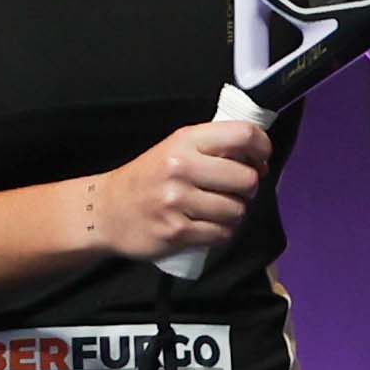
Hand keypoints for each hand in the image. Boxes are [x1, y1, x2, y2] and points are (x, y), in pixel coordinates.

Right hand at [92, 117, 273, 261]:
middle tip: (235, 190)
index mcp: (185, 141)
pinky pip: (222, 234)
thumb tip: (258, 158)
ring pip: (237, 210)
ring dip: (234, 214)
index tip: (260, 160)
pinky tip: (207, 226)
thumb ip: (212, 146)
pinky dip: (221, 233)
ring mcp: (178, 201)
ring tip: (216, 210)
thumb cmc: (148, 178)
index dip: (262, 149)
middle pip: (247, 179)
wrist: (106, 210)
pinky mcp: (177, 231)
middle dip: (248, 188)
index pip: (243, 135)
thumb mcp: (175, 148)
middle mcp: (182, 167)